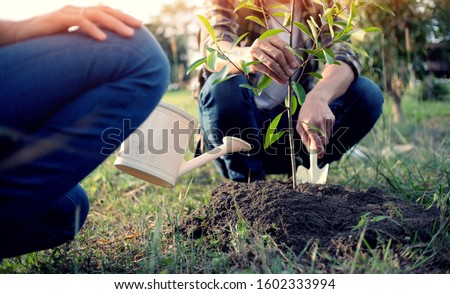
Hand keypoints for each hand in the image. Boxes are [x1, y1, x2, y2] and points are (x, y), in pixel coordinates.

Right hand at [13, 5, 141, 42]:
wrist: (19, 36)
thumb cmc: (46, 43)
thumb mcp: (71, 43)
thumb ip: (86, 45)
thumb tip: (105, 57)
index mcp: (81, 15)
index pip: (106, 12)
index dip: (122, 17)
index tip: (139, 26)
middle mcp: (76, 10)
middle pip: (105, 10)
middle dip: (124, 18)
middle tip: (140, 27)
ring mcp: (67, 12)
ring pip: (96, 14)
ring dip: (115, 25)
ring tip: (129, 35)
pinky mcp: (58, 19)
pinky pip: (79, 21)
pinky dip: (93, 30)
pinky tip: (104, 39)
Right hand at [243, 36, 298, 83]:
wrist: (245, 56)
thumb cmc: (264, 53)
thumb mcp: (274, 50)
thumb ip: (284, 55)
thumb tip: (295, 65)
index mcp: (270, 37)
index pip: (283, 46)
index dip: (290, 56)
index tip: (295, 66)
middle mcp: (262, 42)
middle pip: (277, 54)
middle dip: (285, 65)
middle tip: (290, 73)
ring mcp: (255, 52)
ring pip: (271, 63)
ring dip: (280, 72)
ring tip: (286, 78)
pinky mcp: (252, 62)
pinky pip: (266, 71)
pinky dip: (275, 77)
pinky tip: (280, 81)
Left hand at [295, 94, 334, 157]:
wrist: (316, 99)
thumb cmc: (305, 114)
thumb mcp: (300, 125)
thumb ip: (304, 138)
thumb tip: (310, 150)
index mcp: (308, 125)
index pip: (315, 141)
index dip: (318, 150)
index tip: (319, 156)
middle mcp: (318, 123)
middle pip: (324, 141)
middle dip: (322, 146)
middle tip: (320, 149)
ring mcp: (326, 120)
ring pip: (327, 136)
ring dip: (323, 136)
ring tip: (317, 128)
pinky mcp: (332, 119)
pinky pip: (330, 130)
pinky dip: (326, 130)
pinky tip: (322, 122)